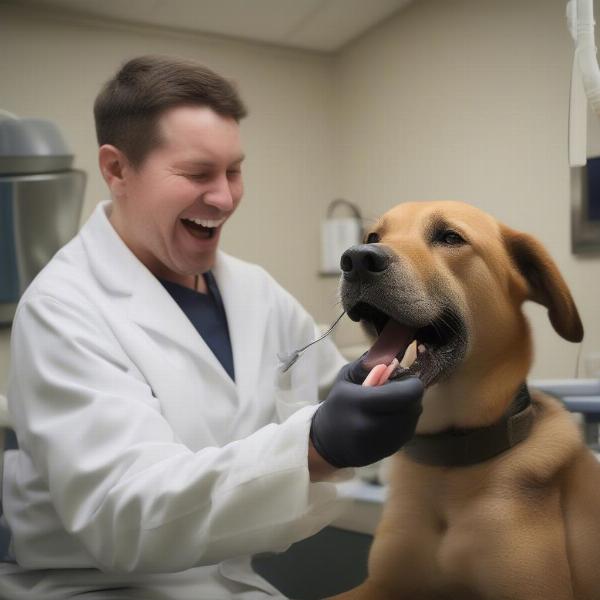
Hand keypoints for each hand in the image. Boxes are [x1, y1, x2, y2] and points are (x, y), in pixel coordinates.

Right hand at [309, 357, 423, 468]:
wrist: (330, 443)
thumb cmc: (338, 405)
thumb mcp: (345, 379)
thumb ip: (369, 365)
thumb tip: (392, 356)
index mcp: (363, 404)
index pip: (408, 393)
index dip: (410, 381)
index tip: (400, 376)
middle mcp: (377, 425)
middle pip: (415, 403)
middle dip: (408, 392)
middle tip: (392, 389)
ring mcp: (386, 441)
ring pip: (414, 416)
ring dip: (407, 405)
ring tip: (387, 403)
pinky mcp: (393, 450)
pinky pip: (409, 427)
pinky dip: (403, 418)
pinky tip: (387, 416)